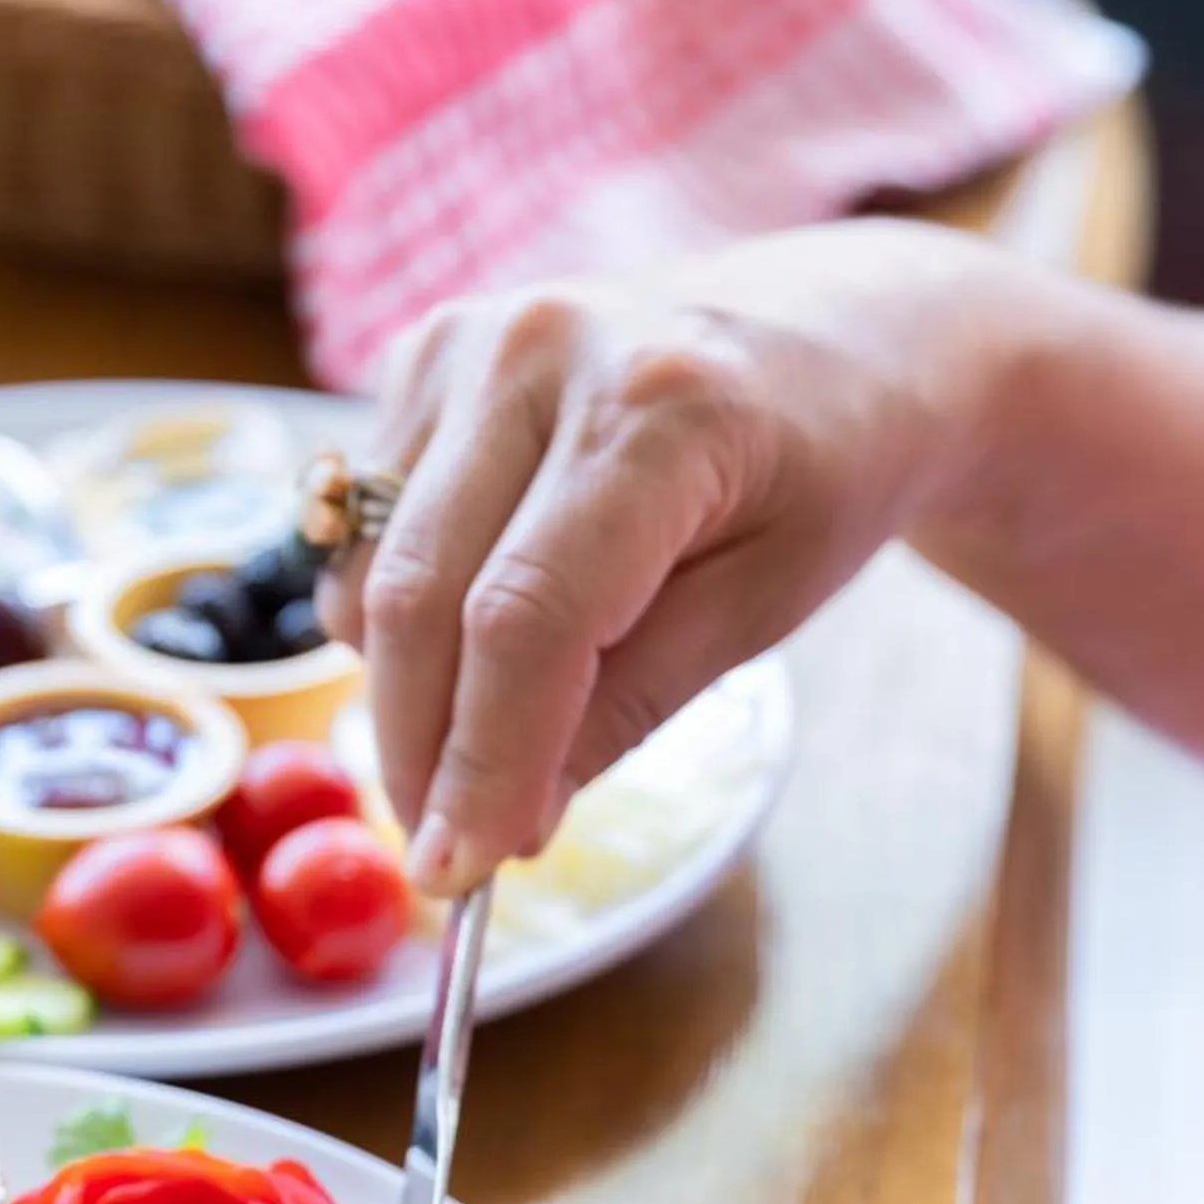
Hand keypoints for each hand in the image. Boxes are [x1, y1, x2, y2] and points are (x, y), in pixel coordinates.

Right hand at [317, 220, 1013, 892]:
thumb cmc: (822, 473)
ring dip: (402, 692)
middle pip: (421, 597)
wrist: (837, 333)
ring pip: (371, 571)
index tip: (462, 871)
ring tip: (481, 748)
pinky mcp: (427, 352)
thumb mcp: (764, 608)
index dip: (483, 760)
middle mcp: (542, 350)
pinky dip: (395, 616)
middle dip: (422, 750)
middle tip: (449, 854)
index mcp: (661, 408)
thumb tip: (501, 825)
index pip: (525, 618)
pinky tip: (473, 641)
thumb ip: (628, 707)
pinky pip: (366, 528)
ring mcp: (470, 339)